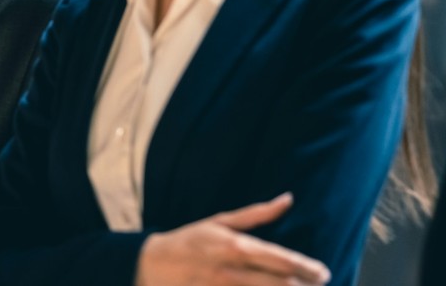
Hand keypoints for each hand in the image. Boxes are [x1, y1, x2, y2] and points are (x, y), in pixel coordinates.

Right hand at [136, 193, 330, 285]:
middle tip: (320, 283)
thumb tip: (287, 199)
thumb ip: (257, 214)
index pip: (281, 260)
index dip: (307, 267)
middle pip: (280, 284)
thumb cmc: (190, 240)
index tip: (323, 272)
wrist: (153, 264)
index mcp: (235, 246)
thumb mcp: (220, 221)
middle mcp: (232, 271)